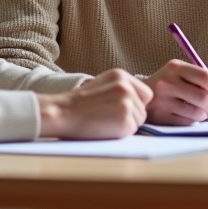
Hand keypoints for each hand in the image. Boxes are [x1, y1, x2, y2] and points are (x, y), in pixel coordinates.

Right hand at [37, 69, 152, 139]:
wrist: (61, 113)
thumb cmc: (78, 103)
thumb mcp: (101, 84)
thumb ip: (120, 88)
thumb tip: (139, 101)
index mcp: (121, 75)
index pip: (146, 93)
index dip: (136, 103)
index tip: (119, 108)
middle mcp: (126, 87)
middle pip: (143, 109)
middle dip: (131, 116)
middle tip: (107, 116)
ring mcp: (127, 104)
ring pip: (139, 121)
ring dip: (126, 125)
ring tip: (104, 121)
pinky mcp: (125, 121)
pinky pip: (132, 131)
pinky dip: (121, 133)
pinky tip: (104, 128)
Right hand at [142, 59, 207, 124]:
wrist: (139, 95)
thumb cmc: (166, 83)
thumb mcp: (182, 74)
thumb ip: (204, 76)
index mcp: (175, 67)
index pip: (204, 76)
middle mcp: (167, 82)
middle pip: (203, 97)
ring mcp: (162, 100)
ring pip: (196, 112)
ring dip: (204, 115)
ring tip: (200, 112)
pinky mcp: (160, 116)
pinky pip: (186, 122)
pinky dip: (192, 121)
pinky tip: (188, 116)